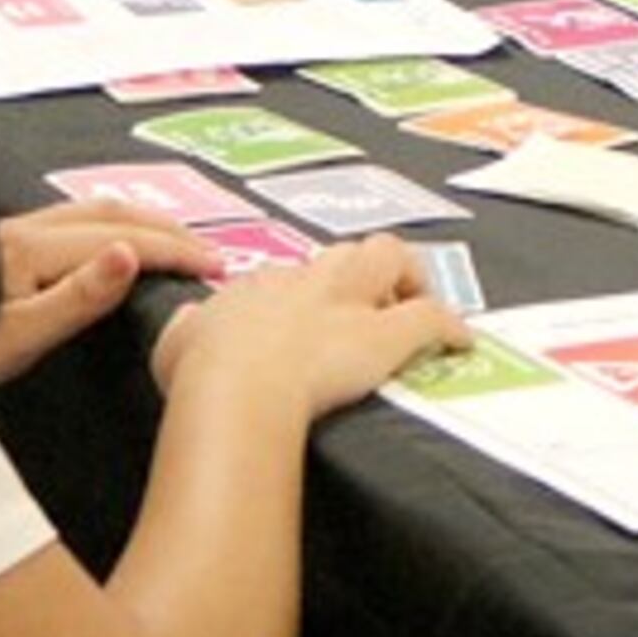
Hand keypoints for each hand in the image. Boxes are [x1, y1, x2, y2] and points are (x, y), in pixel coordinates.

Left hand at [0, 201, 224, 391]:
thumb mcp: (16, 339)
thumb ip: (77, 297)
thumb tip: (131, 255)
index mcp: (32, 248)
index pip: (123, 238)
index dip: (174, 250)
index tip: (215, 266)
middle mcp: (23, 229)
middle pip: (111, 210)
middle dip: (167, 227)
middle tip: (207, 254)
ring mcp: (10, 232)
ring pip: (91, 209)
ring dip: (141, 219)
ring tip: (175, 242)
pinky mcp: (1, 244)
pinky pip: (72, 220)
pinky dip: (112, 224)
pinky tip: (115, 244)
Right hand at [151, 234, 466, 414]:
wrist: (237, 384)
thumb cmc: (202, 371)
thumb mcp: (176, 341)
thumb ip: (187, 328)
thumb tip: (186, 326)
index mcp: (260, 285)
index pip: (291, 275)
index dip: (304, 295)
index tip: (305, 319)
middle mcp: (309, 282)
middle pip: (345, 252)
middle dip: (360, 273)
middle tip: (365, 305)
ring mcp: (350, 304)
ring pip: (390, 257)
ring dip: (405, 278)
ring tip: (412, 301)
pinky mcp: (386, 334)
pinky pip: (431, 318)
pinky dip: (449, 327)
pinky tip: (461, 340)